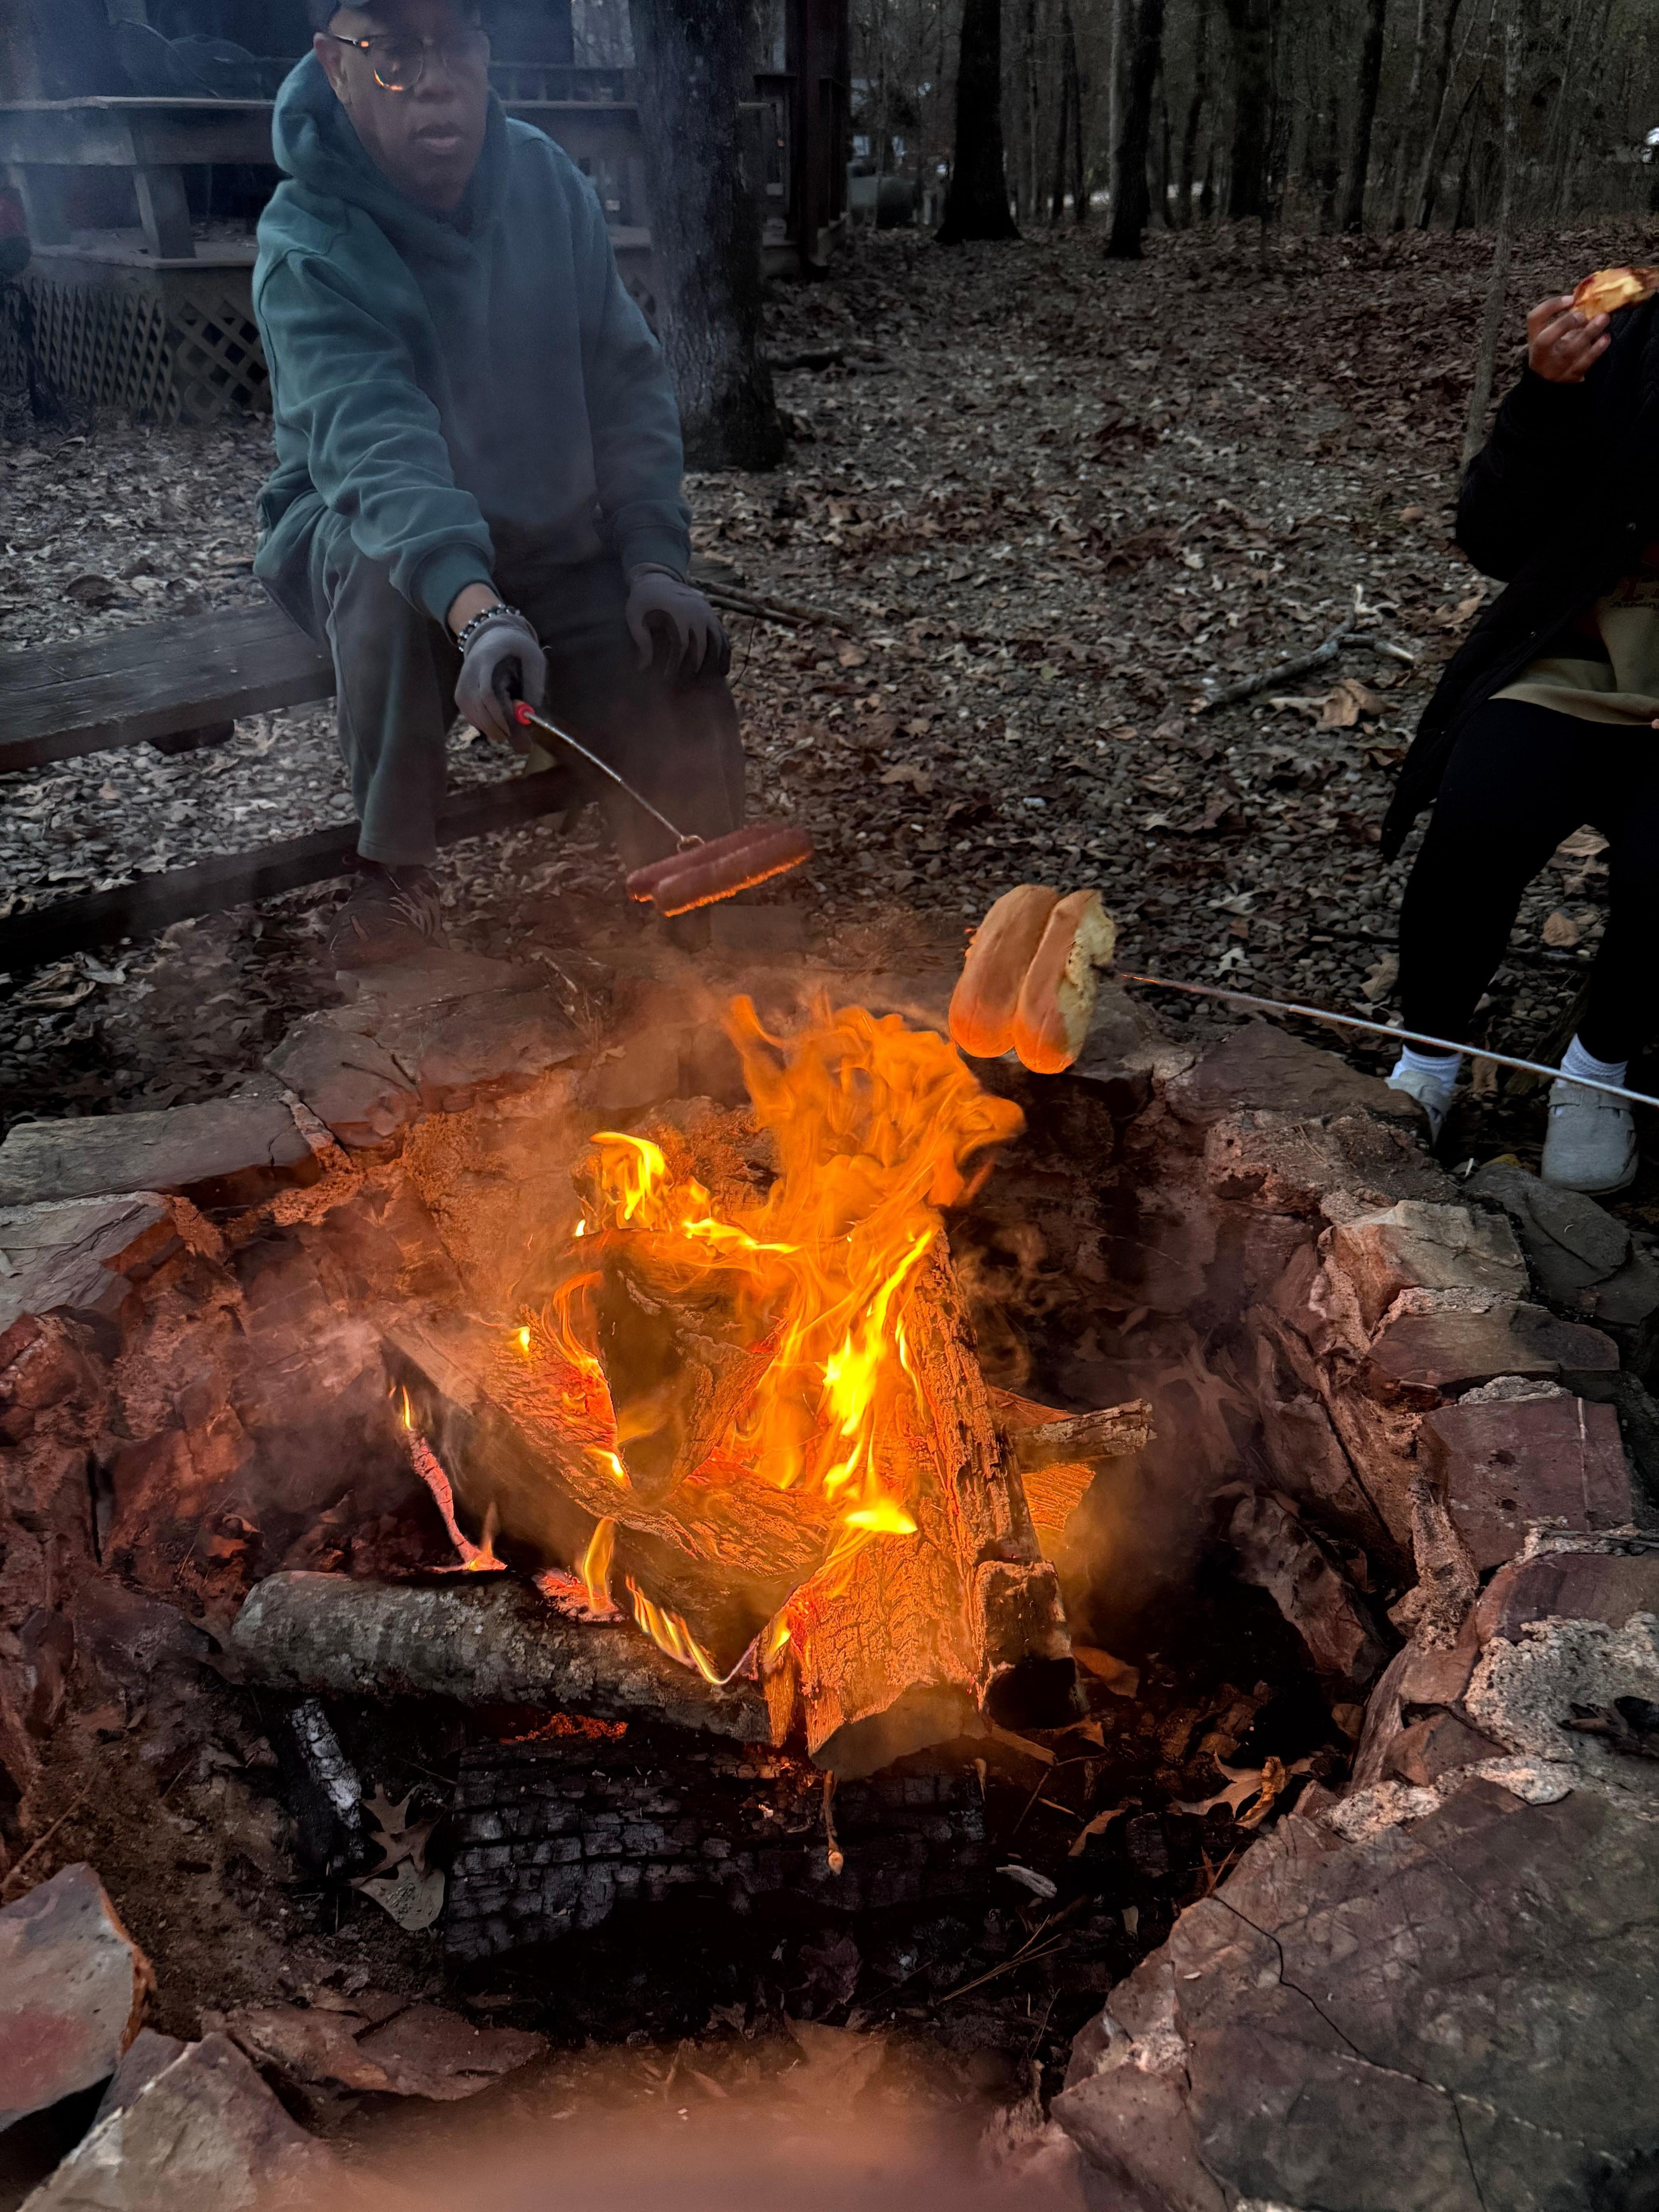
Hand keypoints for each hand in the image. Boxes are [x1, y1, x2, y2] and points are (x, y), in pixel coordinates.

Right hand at [455, 609, 545, 742]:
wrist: (492, 636)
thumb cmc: (517, 647)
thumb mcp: (533, 658)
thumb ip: (535, 683)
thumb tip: (533, 716)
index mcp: (486, 660)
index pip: (488, 694)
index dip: (501, 716)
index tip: (517, 730)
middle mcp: (468, 673)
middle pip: (480, 709)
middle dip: (500, 729)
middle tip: (522, 745)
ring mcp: (461, 686)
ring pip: (475, 717)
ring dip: (495, 730)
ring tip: (515, 735)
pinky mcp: (460, 697)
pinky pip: (472, 718)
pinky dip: (487, 726)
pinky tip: (501, 725)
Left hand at [625, 567, 728, 679]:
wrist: (659, 580)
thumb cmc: (643, 602)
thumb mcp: (635, 617)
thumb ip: (641, 641)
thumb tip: (643, 669)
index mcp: (678, 613)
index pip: (681, 646)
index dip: (675, 665)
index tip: (666, 680)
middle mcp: (697, 613)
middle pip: (701, 647)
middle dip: (693, 669)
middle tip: (684, 685)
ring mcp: (708, 614)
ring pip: (717, 642)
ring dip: (715, 663)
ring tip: (710, 682)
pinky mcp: (712, 617)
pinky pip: (723, 637)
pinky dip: (725, 654)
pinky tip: (723, 670)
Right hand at [1527, 294, 1609, 383]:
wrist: (1552, 381)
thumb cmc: (1556, 350)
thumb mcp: (1552, 334)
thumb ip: (1563, 319)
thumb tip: (1586, 300)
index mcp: (1534, 339)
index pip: (1535, 319)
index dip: (1551, 306)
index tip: (1571, 299)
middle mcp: (1541, 355)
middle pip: (1545, 340)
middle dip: (1565, 324)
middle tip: (1583, 315)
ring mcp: (1554, 368)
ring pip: (1569, 351)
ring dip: (1588, 333)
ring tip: (1603, 319)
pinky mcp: (1570, 377)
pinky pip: (1584, 363)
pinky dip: (1596, 349)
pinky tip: (1605, 338)